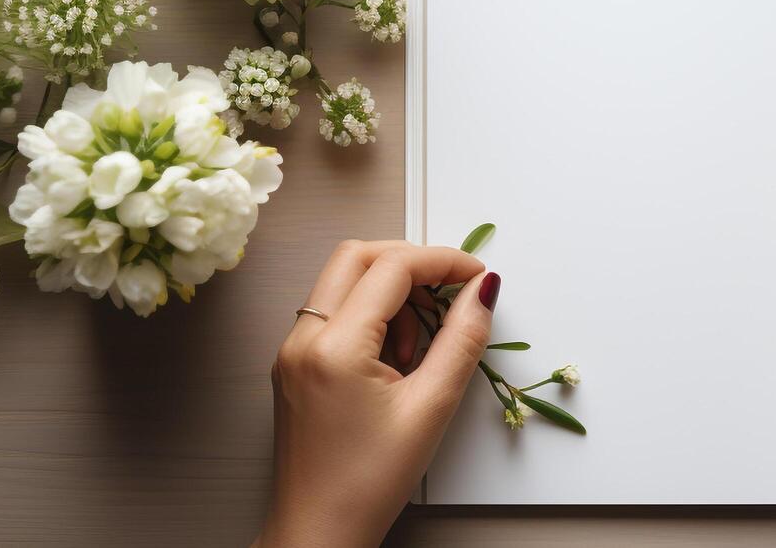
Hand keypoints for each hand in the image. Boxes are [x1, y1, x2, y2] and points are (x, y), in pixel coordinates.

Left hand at [257, 240, 498, 547]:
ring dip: (390, 291)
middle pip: (358, 256)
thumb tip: (482, 291)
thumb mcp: (431, 408)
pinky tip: (398, 357)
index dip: (442, 261)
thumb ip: (462, 340)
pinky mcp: (295, 364)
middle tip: (451, 290)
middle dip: (411, 262)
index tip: (476, 275)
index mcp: (334, 347)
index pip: (392, 268)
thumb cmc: (367, 484)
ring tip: (422, 344)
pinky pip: (334, 312)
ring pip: (343, 281)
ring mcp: (293, 350)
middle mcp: (303, 339)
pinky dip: (372, 315)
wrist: (318, 532)